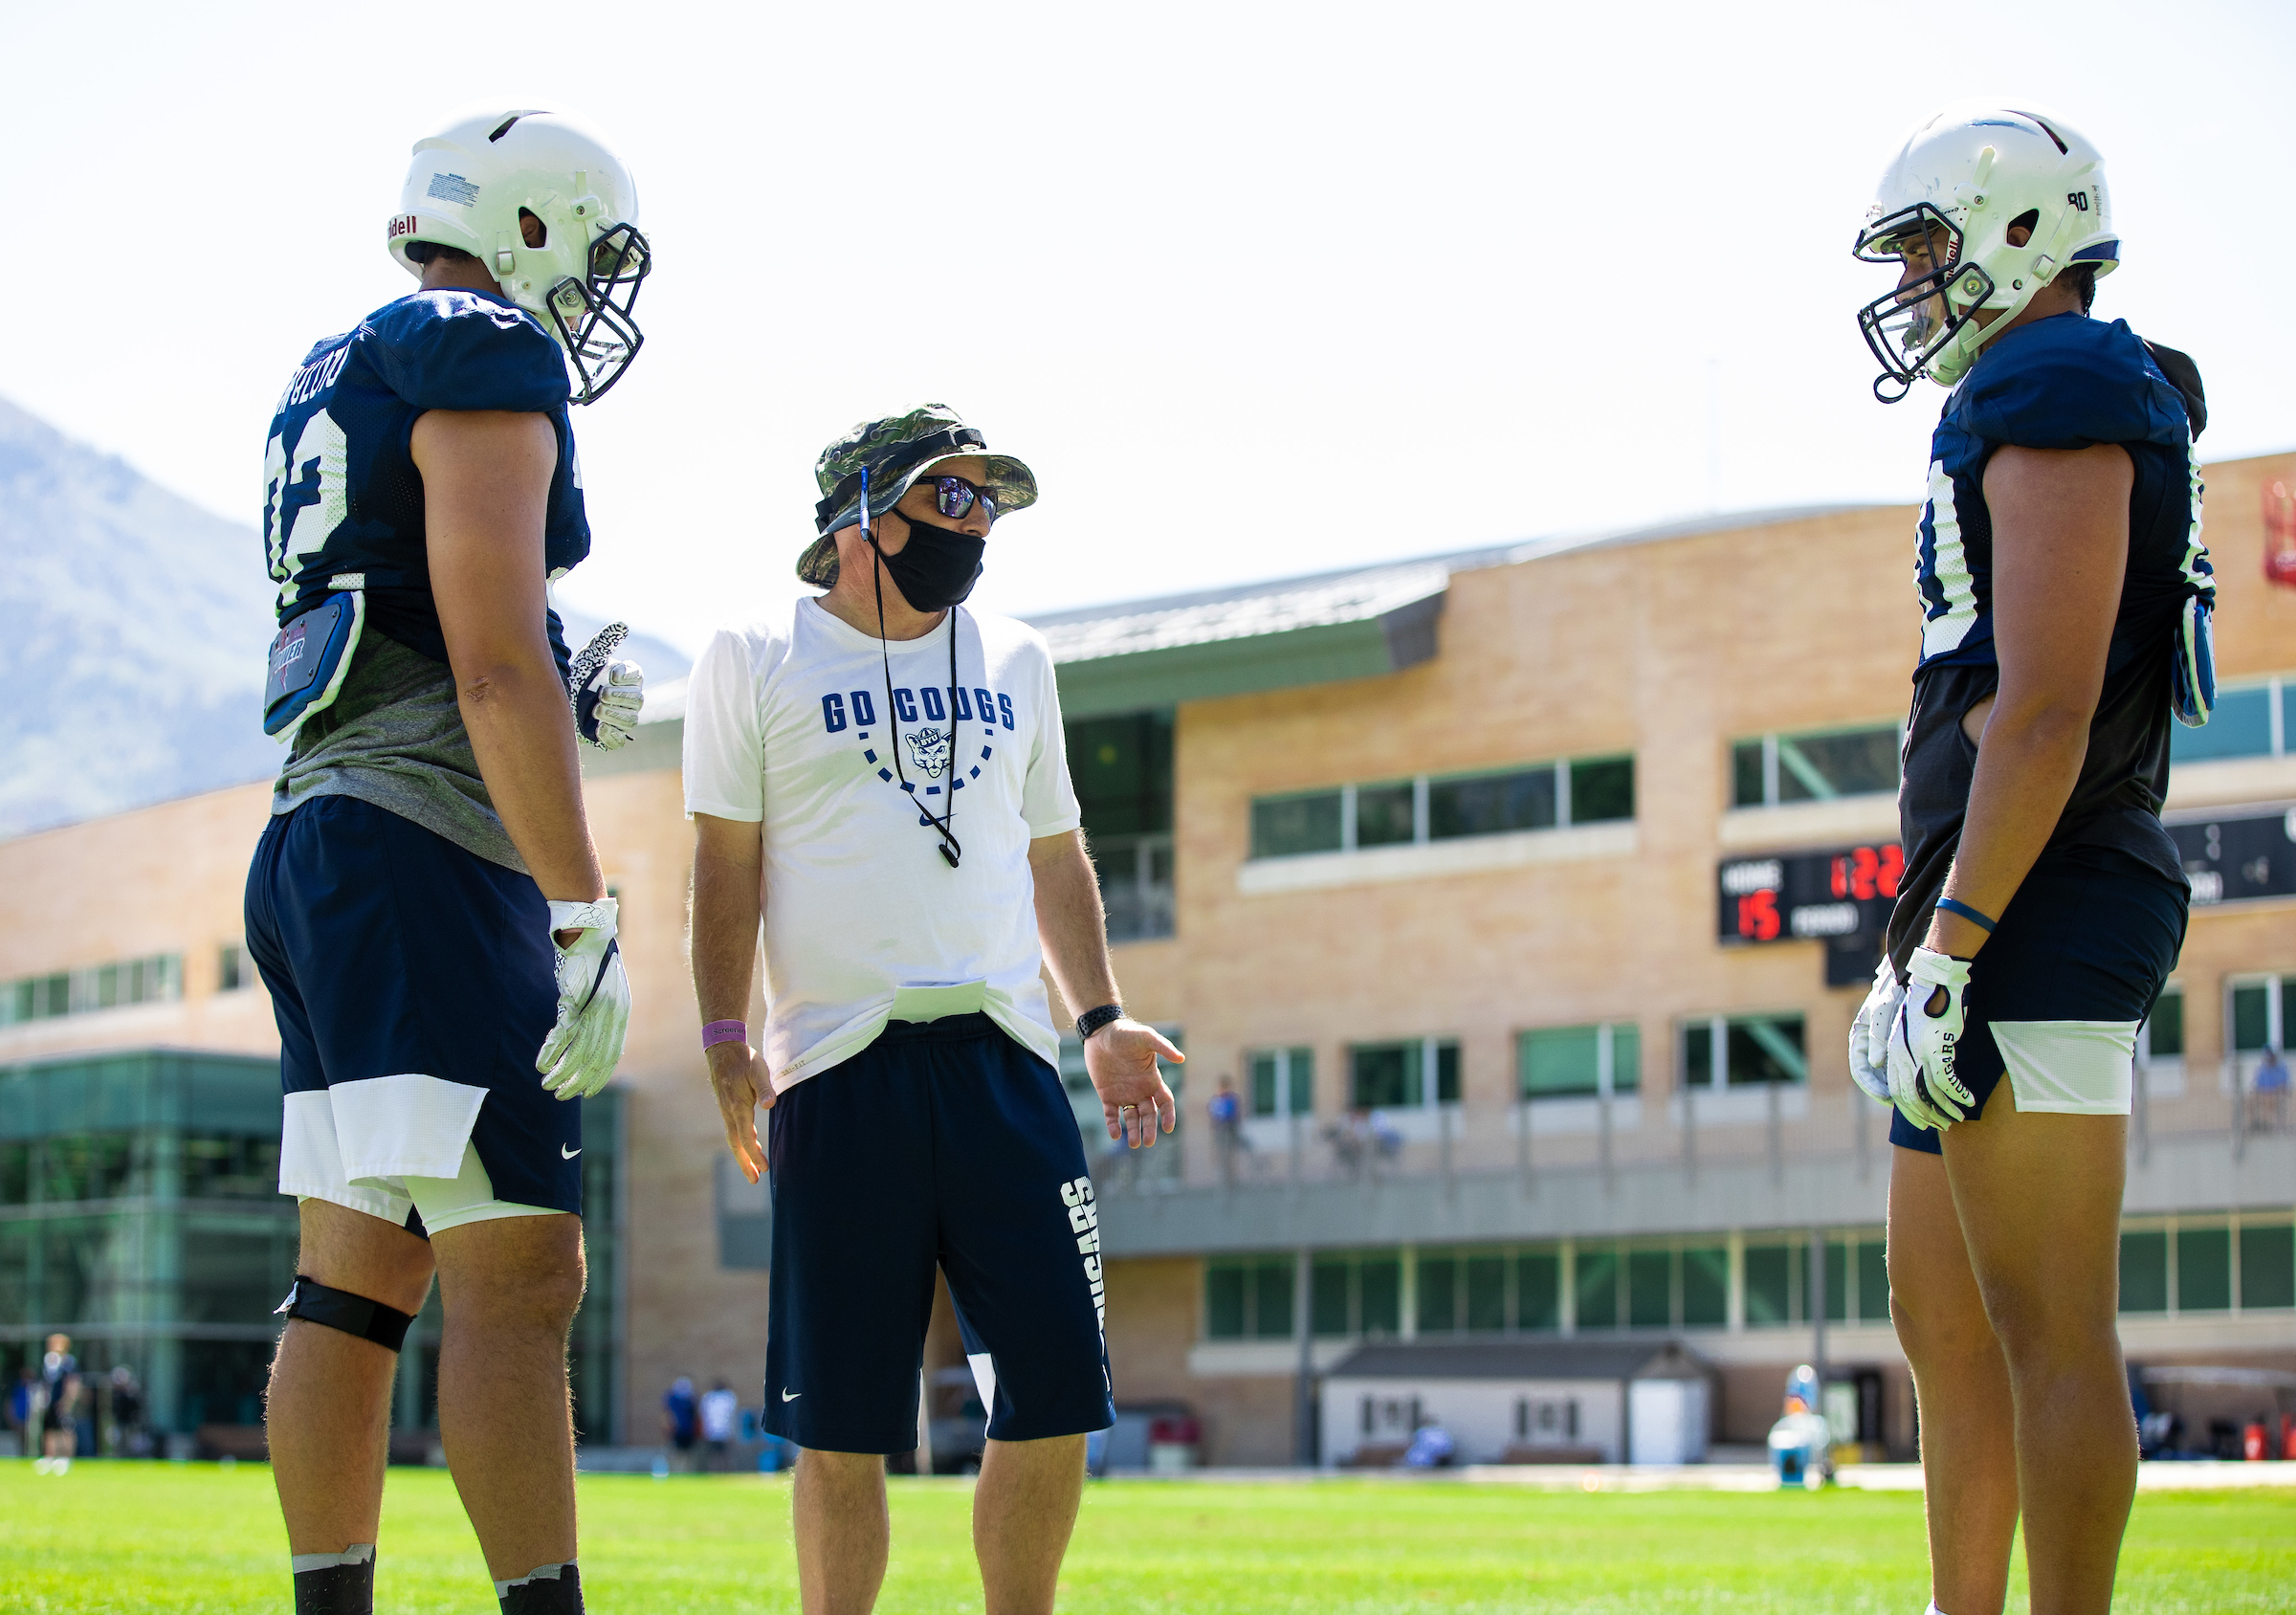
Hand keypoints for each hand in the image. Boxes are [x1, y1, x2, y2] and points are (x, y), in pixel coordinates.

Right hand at [536, 898, 629, 1099]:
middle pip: (593, 1059)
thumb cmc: (597, 966)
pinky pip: (563, 1033)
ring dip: (561, 1071)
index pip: (611, 1057)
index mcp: (620, 1016)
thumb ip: (604, 1020)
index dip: (598, 1078)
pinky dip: (552, 1051)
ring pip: (578, 1051)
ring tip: (547, 1085)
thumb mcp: (609, 995)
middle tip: (560, 1096)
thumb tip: (595, 1045)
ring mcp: (593, 1009)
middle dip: (576, 1082)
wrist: (591, 936)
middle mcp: (610, 1016)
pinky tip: (542, 1064)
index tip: (585, 1093)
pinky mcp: (574, 1000)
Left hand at [568, 623, 643, 748]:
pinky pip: (618, 740)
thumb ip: (605, 642)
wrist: (560, 699)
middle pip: (636, 701)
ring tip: (595, 709)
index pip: (637, 677)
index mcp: (628, 679)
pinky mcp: (610, 736)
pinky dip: (610, 734)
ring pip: (630, 720)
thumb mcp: (589, 658)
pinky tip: (597, 727)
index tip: (610, 676)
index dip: (626, 678)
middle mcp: (629, 700)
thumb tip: (622, 625)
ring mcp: (621, 719)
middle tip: (601, 694)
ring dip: (613, 715)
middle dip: (619, 698)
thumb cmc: (579, 676)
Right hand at [706, 1039, 773, 1182]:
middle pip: (736, 1143)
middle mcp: (729, 1112)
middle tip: (755, 1180)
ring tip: (754, 1170)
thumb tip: (769, 1105)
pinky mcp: (728, 1107)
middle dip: (745, 1163)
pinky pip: (734, 1130)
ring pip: (734, 1138)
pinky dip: (741, 1142)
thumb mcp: (758, 1070)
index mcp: (737, 1106)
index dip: (754, 1154)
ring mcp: (726, 1110)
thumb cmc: (743, 1059)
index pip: (745, 1136)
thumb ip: (764, 1087)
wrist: (722, 1048)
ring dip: (743, 1155)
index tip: (763, 1168)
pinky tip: (750, 1145)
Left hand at [1087, 1019, 1182, 1148]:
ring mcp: (1124, 1094)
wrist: (1100, 1032)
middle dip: (1149, 1129)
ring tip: (1134, 1144)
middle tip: (1147, 1142)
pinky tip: (1115, 1134)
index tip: (1168, 1128)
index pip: (1165, 1102)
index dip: (1169, 1115)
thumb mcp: (1146, 1038)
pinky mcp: (1107, 1095)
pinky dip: (1114, 1125)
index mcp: (1152, 1080)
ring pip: (1132, 1118)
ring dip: (1134, 1131)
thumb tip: (1181, 1059)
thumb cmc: (1126, 1033)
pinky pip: (1112, 1115)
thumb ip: (1163, 1047)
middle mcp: (1140, 1090)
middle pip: (1149, 1115)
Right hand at [1847, 955, 1901, 1106]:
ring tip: (1916, 1100)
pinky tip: (1922, 1085)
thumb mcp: (1884, 1009)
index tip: (1888, 1099)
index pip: (1860, 1070)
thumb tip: (1873, 1062)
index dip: (1872, 1088)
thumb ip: (1878, 1034)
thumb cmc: (1894, 989)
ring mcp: (1882, 1044)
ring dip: (1899, 1088)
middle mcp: (1869, 1044)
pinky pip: (1900, 1066)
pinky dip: (1909, 1077)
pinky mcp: (1898, 1043)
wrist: (1911, 974)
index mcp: (1859, 1037)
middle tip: (1905, 1106)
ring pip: (1887, 1074)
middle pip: (1873, 1077)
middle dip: (1887, 1094)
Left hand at [1885, 945, 1973, 1132]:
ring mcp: (1919, 1053)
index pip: (1897, 1090)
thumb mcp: (1907, 1028)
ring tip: (1957, 1118)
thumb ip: (1902, 1050)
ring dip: (1944, 1109)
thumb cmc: (1924, 1003)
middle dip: (1926, 1115)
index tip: (1922, 1122)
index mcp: (1892, 1052)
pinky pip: (1947, 1080)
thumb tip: (1897, 1068)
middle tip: (1941, 1126)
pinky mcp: (1937, 1048)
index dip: (1909, 1110)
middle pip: (1910, 1097)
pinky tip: (1968, 1101)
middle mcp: (1902, 1056)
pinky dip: (1957, 1094)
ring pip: (1929, 1093)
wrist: (1934, 980)